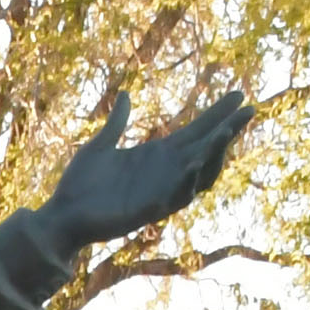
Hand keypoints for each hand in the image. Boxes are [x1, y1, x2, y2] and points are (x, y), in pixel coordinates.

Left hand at [26, 90, 254, 254]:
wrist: (61, 215)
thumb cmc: (79, 185)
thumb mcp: (100, 145)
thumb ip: (117, 123)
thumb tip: (126, 95)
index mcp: (157, 156)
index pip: (197, 132)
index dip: (218, 114)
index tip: (239, 94)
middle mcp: (165, 173)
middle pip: (207, 149)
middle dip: (228, 130)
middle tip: (248, 110)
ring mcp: (160, 192)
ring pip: (199, 174)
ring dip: (214, 155)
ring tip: (225, 132)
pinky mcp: (148, 211)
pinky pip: (175, 197)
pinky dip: (186, 182)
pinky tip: (195, 163)